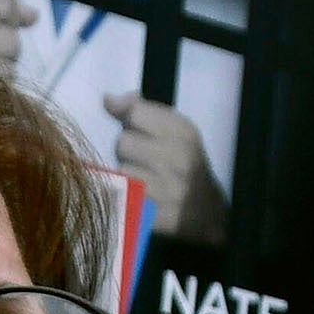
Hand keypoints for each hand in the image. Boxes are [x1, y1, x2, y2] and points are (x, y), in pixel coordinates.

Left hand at [109, 93, 227, 247]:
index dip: (130, 121)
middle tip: (140, 159)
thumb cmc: (184, 163)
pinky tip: (137, 195)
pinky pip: (120, 195)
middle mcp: (177, 158)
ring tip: (141, 178)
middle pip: (123, 142)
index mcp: (183, 132)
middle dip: (126, 150)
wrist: (205, 210)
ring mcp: (166, 189)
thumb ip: (140, 109)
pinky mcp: (153, 214)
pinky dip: (123, 194)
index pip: (135, 113)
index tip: (137, 129)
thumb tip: (108, 99)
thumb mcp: (173, 129)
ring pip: (120, 170)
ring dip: (124, 174)